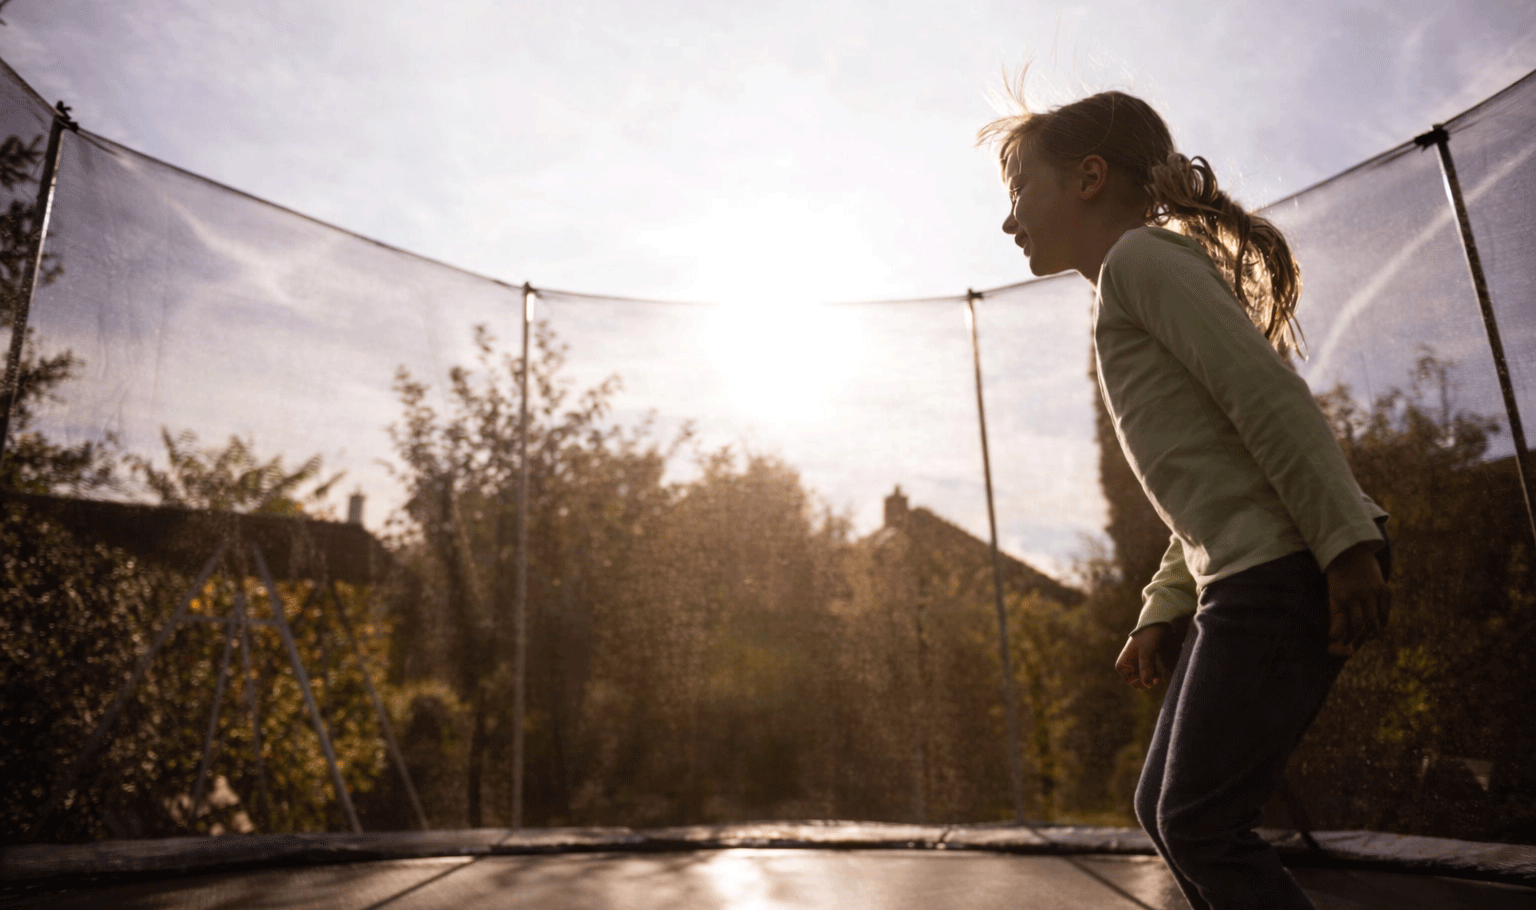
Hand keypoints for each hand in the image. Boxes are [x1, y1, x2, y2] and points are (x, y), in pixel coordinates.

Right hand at [1116, 623, 1168, 689]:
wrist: (1158, 621)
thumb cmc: (1149, 634)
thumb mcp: (1147, 650)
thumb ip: (1146, 667)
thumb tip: (1146, 684)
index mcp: (1124, 661)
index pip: (1129, 679)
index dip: (1139, 682)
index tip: (1151, 681)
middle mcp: (1130, 662)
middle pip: (1137, 679)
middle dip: (1147, 680)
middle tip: (1158, 678)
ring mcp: (1138, 661)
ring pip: (1145, 676)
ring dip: (1152, 677)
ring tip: (1160, 674)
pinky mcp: (1147, 659)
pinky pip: (1150, 671)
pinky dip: (1156, 673)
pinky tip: (1161, 670)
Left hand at [1325, 542, 1390, 656]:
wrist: (1351, 551)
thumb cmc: (1339, 577)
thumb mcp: (1332, 592)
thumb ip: (1336, 614)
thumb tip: (1334, 638)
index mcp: (1338, 595)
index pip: (1340, 623)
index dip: (1339, 638)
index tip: (1334, 647)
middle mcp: (1356, 594)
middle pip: (1358, 625)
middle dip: (1355, 640)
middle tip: (1351, 648)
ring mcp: (1372, 591)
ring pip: (1373, 622)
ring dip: (1370, 635)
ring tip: (1367, 639)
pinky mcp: (1385, 589)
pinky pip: (1385, 612)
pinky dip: (1382, 622)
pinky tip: (1378, 626)